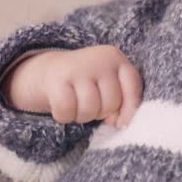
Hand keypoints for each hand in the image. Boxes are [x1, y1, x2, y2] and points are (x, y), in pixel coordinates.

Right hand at [3, 46, 142, 125]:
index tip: (121, 123)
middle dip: (101, 113)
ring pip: (90, 109)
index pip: (133, 86)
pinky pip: (67, 111)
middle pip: (111, 102)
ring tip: (77, 107)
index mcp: (114, 57)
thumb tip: (118, 122)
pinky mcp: (57, 80)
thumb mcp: (106, 84)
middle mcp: (98, 59)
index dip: (130, 109)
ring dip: (82, 116)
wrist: (48, 70)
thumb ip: (119, 100)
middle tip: (89, 106)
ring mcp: (77, 68)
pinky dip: (64, 116)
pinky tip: (63, 109)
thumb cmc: (84, 83)